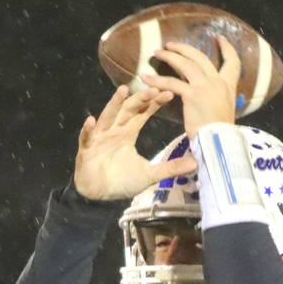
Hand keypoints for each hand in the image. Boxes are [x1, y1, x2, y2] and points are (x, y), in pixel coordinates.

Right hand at [73, 85, 196, 200]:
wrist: (100, 195)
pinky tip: (91, 121)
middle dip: (139, 99)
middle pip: (127, 110)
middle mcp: (113, 131)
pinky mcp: (86, 150)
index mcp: (127, 133)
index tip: (169, 93)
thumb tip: (195, 163)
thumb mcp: (150, 174)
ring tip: (122, 91)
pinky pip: (86, 138)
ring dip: (113, 104)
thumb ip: (170, 168)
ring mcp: (99, 139)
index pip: (142, 114)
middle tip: (153, 88)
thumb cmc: (121, 181)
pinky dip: (87, 130)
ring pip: (107, 118)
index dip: (154, 103)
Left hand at [141, 37, 241, 138]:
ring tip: (157, 53)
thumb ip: (217, 102)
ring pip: (186, 64)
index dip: (227, 49)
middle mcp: (218, 83)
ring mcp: (206, 87)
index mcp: (228, 88)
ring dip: (170, 56)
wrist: (220, 144)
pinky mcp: (193, 96)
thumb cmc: (220, 136)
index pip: (233, 63)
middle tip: (170, 45)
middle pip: (201, 57)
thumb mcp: (224, 114)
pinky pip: (172, 83)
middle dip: (184, 48)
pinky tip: (145, 78)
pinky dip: (157, 79)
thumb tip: (210, 99)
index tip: (219, 39)